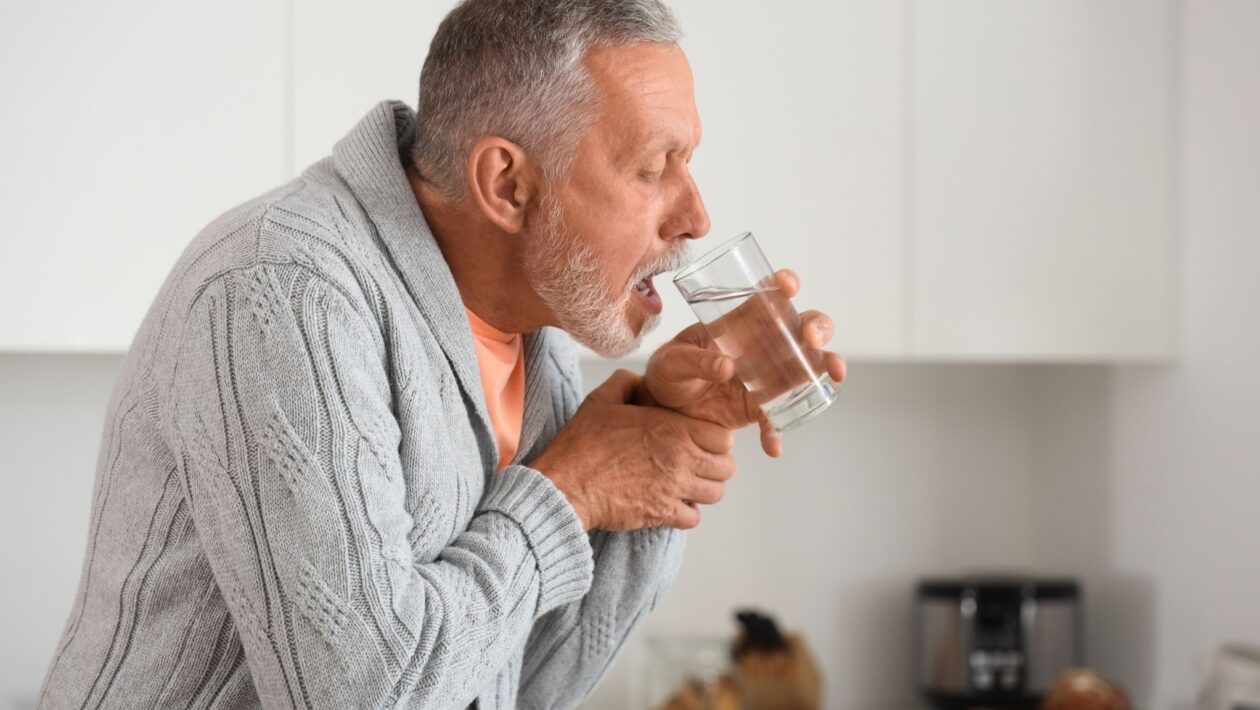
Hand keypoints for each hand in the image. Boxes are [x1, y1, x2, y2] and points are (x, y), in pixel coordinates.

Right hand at [529, 369, 736, 531]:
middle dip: (715, 465)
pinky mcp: (662, 513)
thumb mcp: (600, 401)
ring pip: (716, 493)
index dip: (715, 439)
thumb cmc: (580, 445)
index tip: (700, 440)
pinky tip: (672, 503)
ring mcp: (674, 488)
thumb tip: (639, 379)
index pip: (723, 437)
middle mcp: (680, 458)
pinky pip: (694, 517)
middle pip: (726, 467)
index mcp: (671, 428)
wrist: (565, 486)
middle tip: (698, 463)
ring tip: (687, 484)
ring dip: (704, 489)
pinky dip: (687, 512)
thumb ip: (625, 383)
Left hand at [640, 269, 845, 456]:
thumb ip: (696, 361)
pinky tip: (772, 444)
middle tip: (813, 339)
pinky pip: (780, 416)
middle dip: (818, 327)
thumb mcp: (672, 361)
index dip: (783, 284)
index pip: (767, 296)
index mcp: (739, 322)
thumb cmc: (667, 372)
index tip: (788, 285)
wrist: (664, 410)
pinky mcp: (761, 406)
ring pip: (808, 366)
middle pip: (802, 327)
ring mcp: (767, 375)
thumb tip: (726, 366)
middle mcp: (762, 344)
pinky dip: (778, 430)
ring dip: (825, 368)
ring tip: (833, 377)